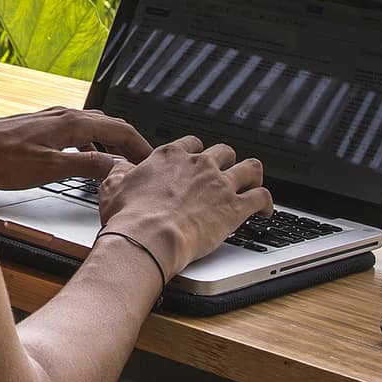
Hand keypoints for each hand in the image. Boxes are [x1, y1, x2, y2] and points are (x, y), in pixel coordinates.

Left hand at [0, 106, 151, 189]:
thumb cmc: (2, 159)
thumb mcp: (50, 168)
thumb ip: (87, 165)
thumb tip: (117, 166)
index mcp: (71, 123)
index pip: (119, 129)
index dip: (139, 145)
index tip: (151, 160)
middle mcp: (64, 115)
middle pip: (109, 124)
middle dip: (130, 141)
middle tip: (142, 162)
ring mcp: (53, 118)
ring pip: (94, 125)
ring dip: (112, 141)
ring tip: (122, 160)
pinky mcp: (42, 126)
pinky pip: (79, 129)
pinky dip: (94, 140)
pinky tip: (88, 154)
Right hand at [98, 136, 271, 274]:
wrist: (148, 237)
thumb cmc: (130, 216)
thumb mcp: (114, 186)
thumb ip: (120, 172)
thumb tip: (120, 167)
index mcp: (171, 156)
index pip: (192, 144)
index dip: (197, 153)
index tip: (197, 163)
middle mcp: (199, 165)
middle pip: (224, 151)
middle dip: (227, 162)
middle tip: (225, 175)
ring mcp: (220, 184)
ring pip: (250, 168)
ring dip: (253, 176)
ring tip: (253, 185)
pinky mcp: (235, 207)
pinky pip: (262, 197)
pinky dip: (267, 203)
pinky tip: (266, 211)